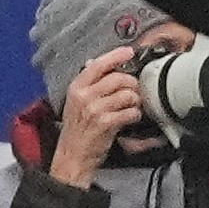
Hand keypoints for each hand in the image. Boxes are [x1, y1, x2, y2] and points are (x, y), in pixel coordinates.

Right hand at [53, 44, 142, 179]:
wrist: (72, 155)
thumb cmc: (77, 129)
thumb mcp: (75, 102)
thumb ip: (88, 84)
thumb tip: (104, 66)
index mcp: (76, 87)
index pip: (98, 64)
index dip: (116, 56)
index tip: (128, 52)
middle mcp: (84, 96)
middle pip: (118, 78)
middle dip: (132, 83)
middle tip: (134, 90)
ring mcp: (95, 109)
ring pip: (127, 94)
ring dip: (135, 100)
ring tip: (132, 106)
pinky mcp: (106, 123)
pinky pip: (130, 112)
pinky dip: (135, 114)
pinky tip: (130, 118)